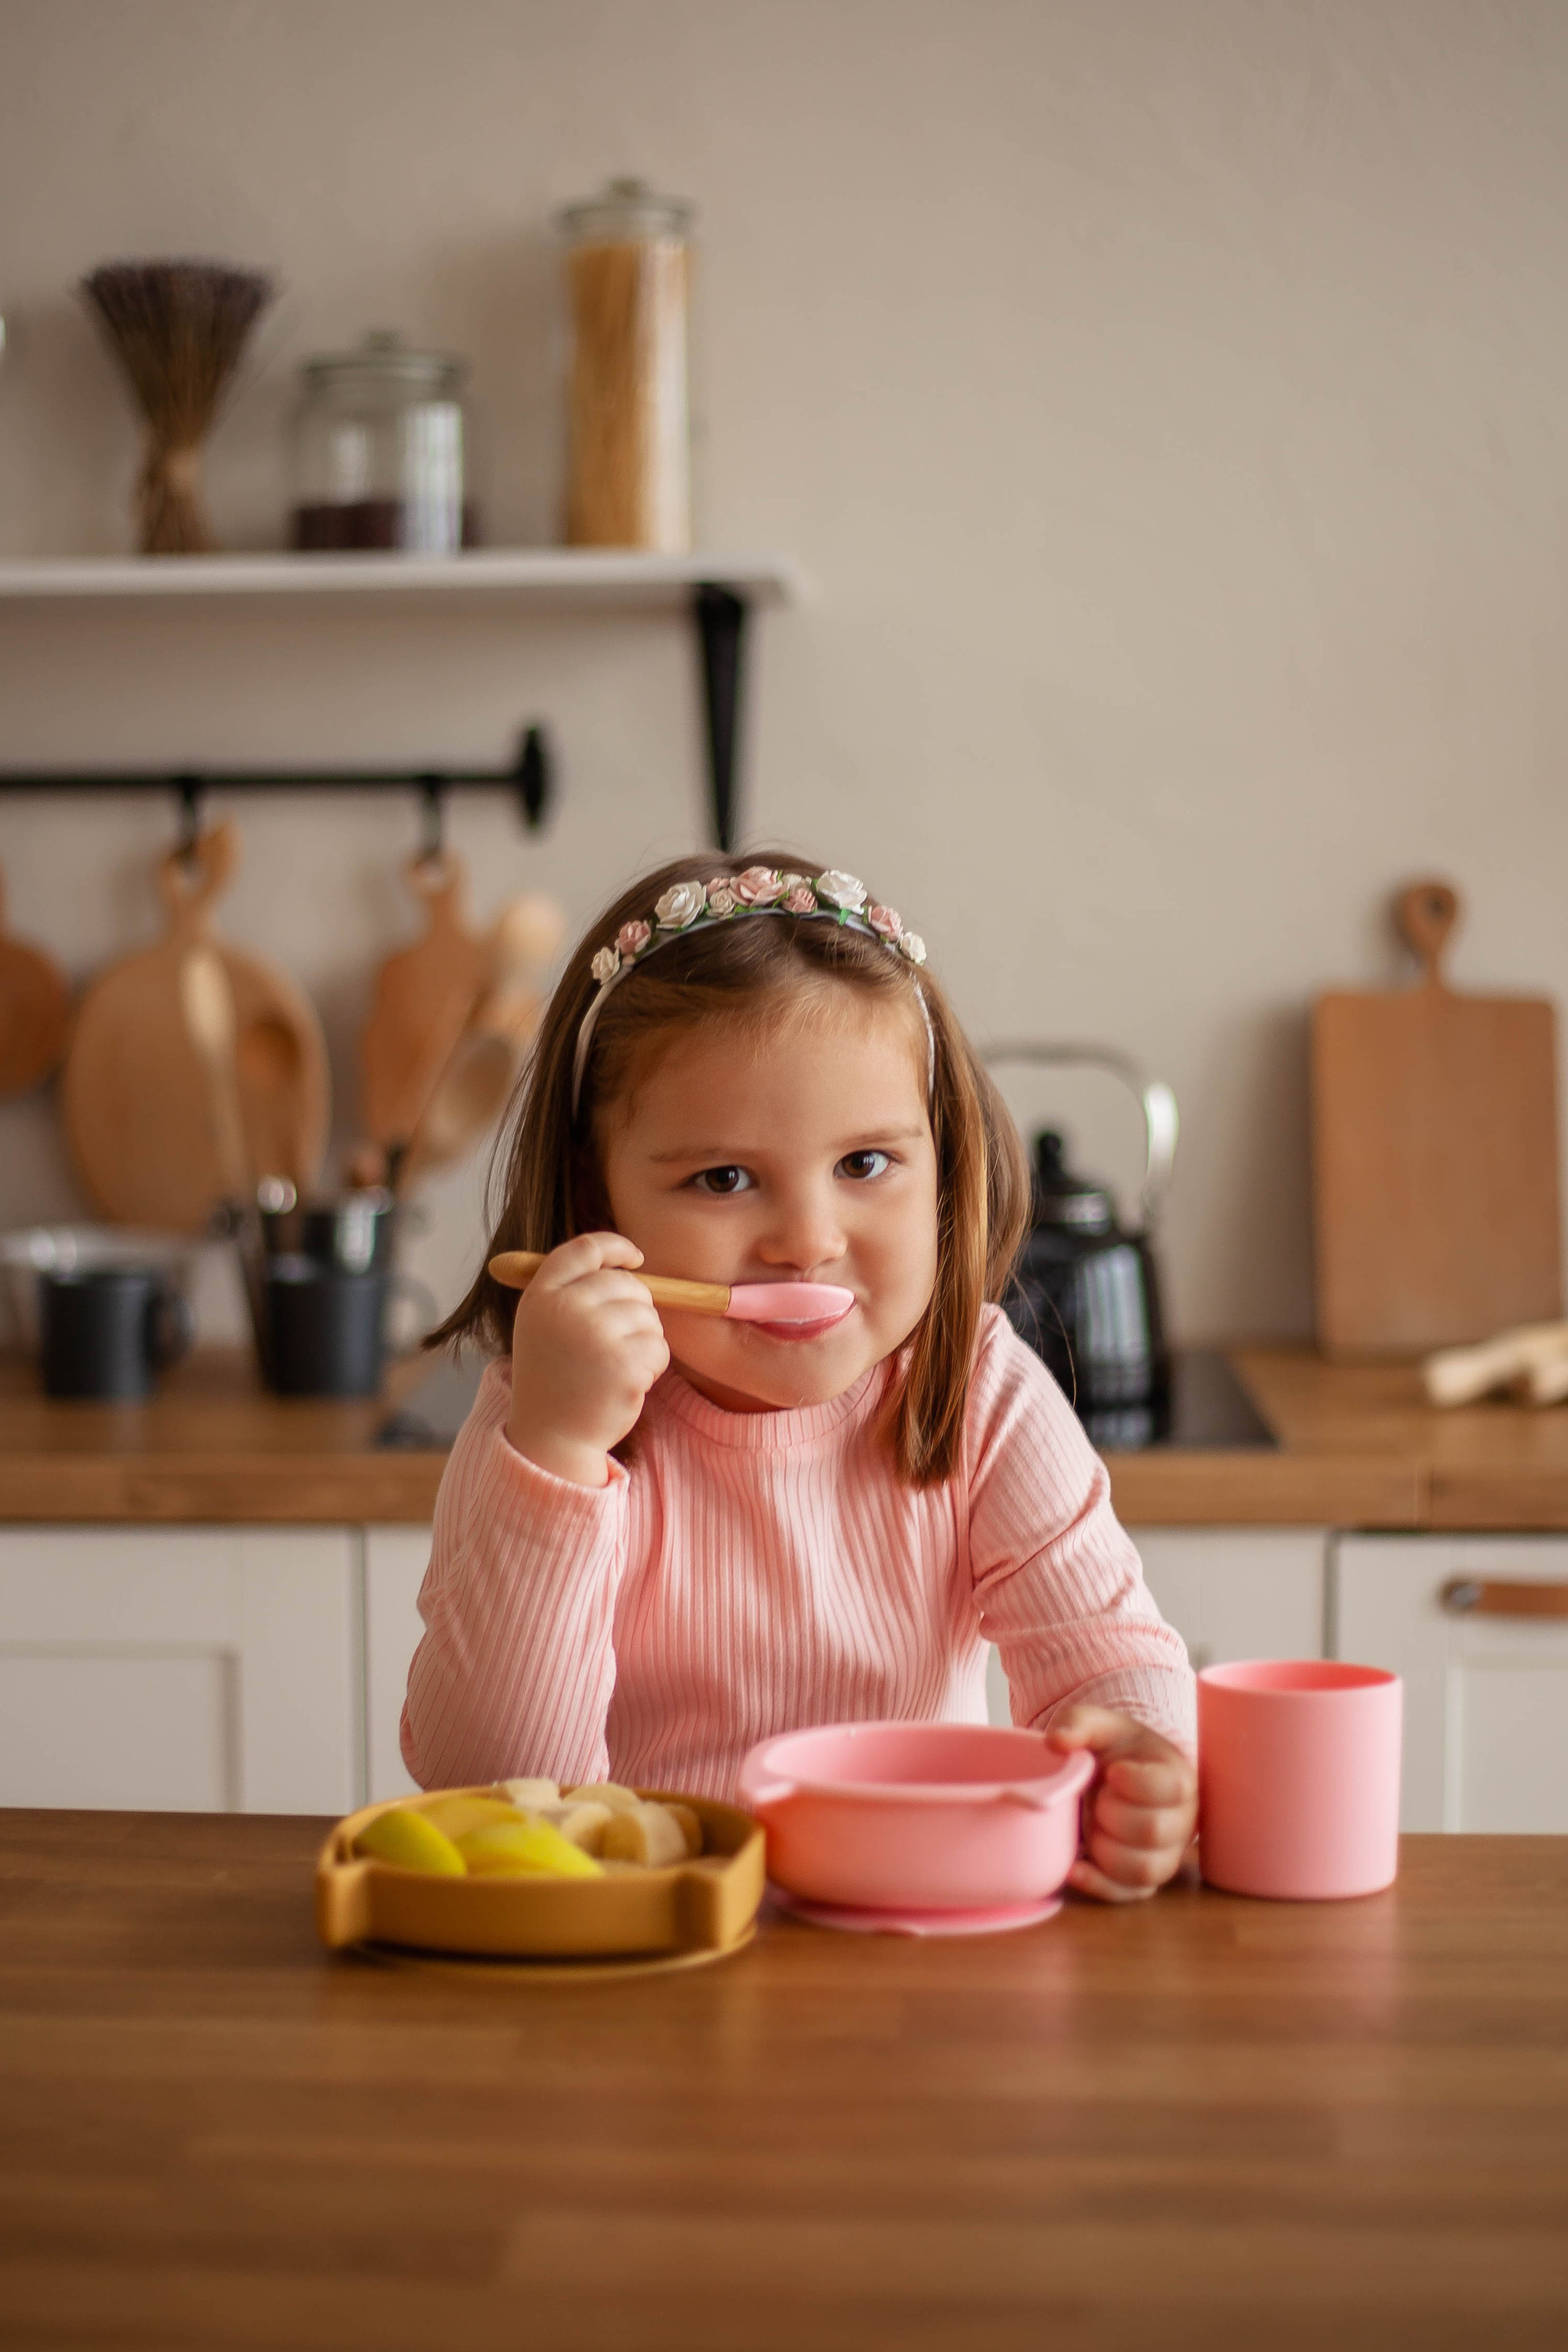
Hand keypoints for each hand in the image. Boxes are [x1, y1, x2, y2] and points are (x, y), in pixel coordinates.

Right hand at [505, 1232, 669, 1487]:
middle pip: (626, 1282)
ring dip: (644, 1340)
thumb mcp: (543, 1326)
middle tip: (618, 1341)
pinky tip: (626, 1383)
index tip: (635, 1258)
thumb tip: (624, 1263)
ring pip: (648, 1316)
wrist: (551, 1438)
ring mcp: (595, 1335)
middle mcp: (566, 1309)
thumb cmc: (554, 1379)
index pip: (584, 1249)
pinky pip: (659, 1348)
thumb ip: (570, 1291)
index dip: (616, 1247)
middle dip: (635, 1307)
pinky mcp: (624, 1364)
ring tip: (615, 1367)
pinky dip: (653, 1366)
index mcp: (542, 1296)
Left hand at [1046, 1705, 1196, 1903]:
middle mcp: (1181, 1821)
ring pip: (1143, 1870)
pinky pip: (1127, 1895)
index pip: (1172, 1788)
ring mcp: (1165, 1855)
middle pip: (1153, 1830)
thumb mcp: (1098, 1725)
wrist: (1115, 1778)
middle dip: (1112, 1814)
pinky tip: (1074, 1867)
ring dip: (1105, 1849)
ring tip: (1091, 1826)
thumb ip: (1078, 1722)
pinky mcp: (1143, 1881)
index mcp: (1176, 1777)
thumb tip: (1056, 1742)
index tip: (1112, 1772)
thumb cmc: (1114, 1751)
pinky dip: (1097, 1884)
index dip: (1138, 1783)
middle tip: (1098, 1798)